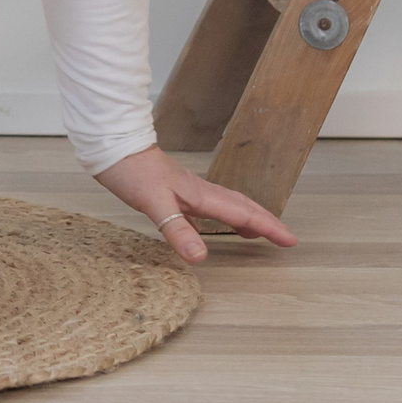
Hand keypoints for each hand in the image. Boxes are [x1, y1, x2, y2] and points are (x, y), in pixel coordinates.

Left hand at [92, 145, 296, 262]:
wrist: (111, 145)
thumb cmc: (131, 171)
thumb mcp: (154, 204)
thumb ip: (177, 230)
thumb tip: (200, 258)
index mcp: (201, 195)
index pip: (243, 213)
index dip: (268, 228)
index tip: (290, 240)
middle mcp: (198, 192)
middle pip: (241, 206)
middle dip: (265, 222)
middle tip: (285, 238)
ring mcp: (185, 191)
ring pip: (225, 206)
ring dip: (245, 218)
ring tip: (257, 233)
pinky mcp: (171, 192)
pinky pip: (204, 208)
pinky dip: (217, 218)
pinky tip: (207, 227)